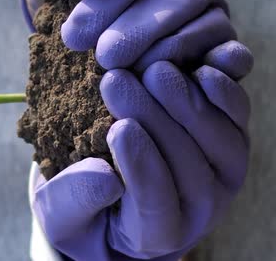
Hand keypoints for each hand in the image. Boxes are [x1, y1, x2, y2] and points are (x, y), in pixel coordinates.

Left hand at [23, 0, 227, 70]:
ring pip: (206, 25)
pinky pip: (226, 53)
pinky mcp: (213, 38)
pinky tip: (165, 85)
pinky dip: (207, 71)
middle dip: (142, 29)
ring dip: (165, 53)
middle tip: (105, 57)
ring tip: (124, 73)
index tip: (76, 34)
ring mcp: (206, 1)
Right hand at [32, 60, 250, 259]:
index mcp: (156, 234)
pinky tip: (194, 66)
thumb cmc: (85, 208)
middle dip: (154, 120)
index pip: (156, 203)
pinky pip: (238, 116)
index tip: (117, 129)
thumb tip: (105, 176)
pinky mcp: (230, 140)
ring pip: (221, 140)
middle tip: (116, 81)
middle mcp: (198, 207)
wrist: (118, 194)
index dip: (140, 166)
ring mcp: (221, 174)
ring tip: (151, 70)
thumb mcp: (62, 215)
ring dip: (187, 101)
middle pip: (188, 164)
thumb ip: (75, 200)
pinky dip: (222, 89)